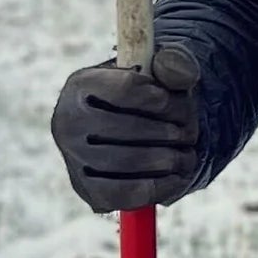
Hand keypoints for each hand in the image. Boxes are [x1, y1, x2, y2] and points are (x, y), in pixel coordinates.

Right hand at [50, 45, 200, 211]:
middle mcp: (67, 121)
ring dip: (170, 159)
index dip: (163, 98)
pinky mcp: (88, 190)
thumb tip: (182, 76)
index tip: (176, 102)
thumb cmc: (148, 94)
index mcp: (82, 84)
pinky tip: (177, 177)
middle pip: (130, 128)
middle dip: (172, 132)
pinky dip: (159, 187)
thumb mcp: (160, 69)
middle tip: (190, 133)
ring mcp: (74, 158)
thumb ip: (175, 64)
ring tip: (187, 154)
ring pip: (130, 161)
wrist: (133, 126)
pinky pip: (126, 194)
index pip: (127, 88)